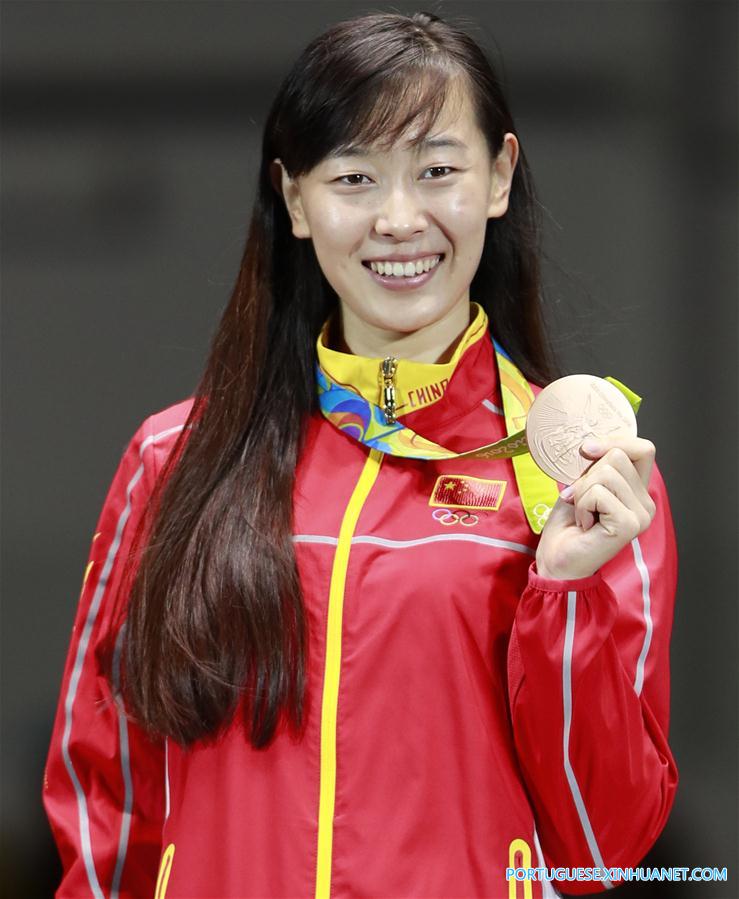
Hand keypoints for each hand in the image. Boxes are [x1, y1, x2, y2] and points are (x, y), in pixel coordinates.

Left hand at [535, 436, 656, 579]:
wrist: (557, 560)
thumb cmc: (568, 525)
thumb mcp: (582, 484)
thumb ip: (597, 465)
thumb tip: (592, 443)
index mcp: (638, 490)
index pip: (643, 448)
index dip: (614, 440)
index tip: (586, 450)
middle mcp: (646, 503)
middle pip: (618, 455)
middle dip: (587, 474)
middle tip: (580, 500)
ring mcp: (641, 515)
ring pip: (606, 472)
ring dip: (582, 492)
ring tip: (582, 514)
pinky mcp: (629, 524)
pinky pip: (598, 492)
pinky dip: (582, 505)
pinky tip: (584, 524)